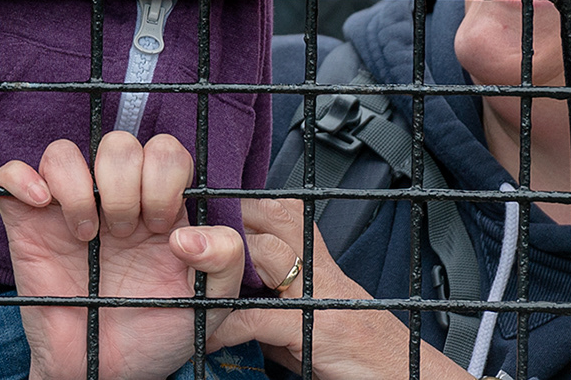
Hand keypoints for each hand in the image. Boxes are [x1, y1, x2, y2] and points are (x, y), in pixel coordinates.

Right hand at [0, 133, 243, 379]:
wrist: (106, 374)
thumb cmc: (157, 333)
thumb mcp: (212, 304)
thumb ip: (226, 261)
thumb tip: (189, 233)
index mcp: (158, 205)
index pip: (165, 151)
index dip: (164, 178)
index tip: (161, 229)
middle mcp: (112, 198)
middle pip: (117, 144)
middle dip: (125, 184)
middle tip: (126, 233)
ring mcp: (66, 208)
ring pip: (63, 151)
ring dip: (77, 185)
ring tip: (88, 233)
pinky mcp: (27, 225)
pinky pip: (10, 175)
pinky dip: (22, 177)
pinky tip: (41, 204)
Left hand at [180, 200, 470, 379]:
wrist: (400, 371)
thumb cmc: (342, 341)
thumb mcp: (299, 301)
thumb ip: (261, 281)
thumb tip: (207, 263)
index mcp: (309, 244)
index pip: (257, 207)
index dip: (217, 210)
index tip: (179, 218)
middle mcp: (316, 256)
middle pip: (255, 218)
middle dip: (211, 227)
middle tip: (169, 238)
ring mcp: (321, 288)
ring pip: (257, 255)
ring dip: (214, 267)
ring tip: (180, 274)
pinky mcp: (320, 325)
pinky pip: (260, 316)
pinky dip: (227, 325)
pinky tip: (206, 336)